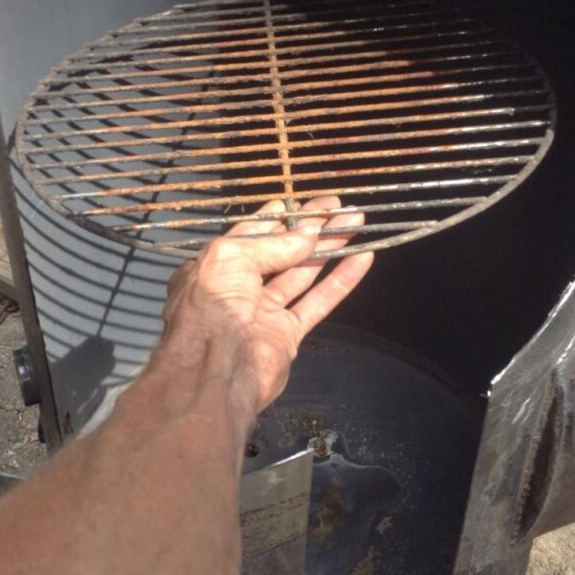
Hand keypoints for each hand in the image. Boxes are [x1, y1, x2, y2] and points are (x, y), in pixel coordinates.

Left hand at [151, 196, 373, 431]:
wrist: (213, 371)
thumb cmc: (212, 305)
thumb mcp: (230, 258)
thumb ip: (273, 245)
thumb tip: (309, 235)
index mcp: (214, 267)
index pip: (250, 235)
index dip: (278, 219)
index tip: (303, 202)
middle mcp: (237, 287)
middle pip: (280, 252)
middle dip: (310, 228)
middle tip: (339, 206)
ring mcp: (263, 312)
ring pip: (302, 273)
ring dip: (330, 247)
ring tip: (357, 222)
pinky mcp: (287, 335)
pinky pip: (318, 303)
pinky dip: (341, 282)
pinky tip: (363, 258)